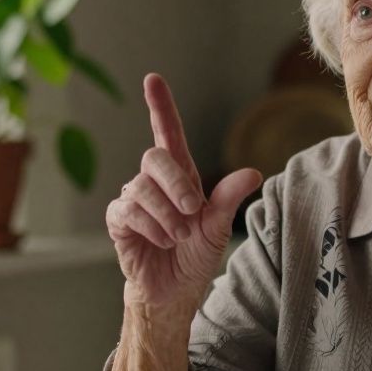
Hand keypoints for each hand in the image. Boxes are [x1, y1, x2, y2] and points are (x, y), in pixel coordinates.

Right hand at [106, 73, 261, 310]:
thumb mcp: (218, 227)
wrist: (175, 290)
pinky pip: (129, 211)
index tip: (152, 79)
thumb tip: (253, 173)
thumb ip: (229, 199)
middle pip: (155, 157)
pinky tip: (162, 242)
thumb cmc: (195, 255)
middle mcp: (153, 181)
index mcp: (180, 176)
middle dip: (176, 184)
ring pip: (141, 187)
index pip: (167, 133)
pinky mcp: (118, 220)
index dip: (160, 106)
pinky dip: (151, 228)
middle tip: (193, 211)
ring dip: (167, 214)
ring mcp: (133, 199)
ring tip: (178, 236)